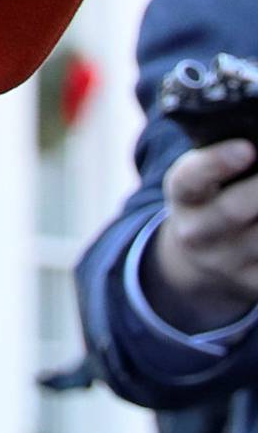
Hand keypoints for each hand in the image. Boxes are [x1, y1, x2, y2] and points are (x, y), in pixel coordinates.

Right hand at [146, 137, 257, 330]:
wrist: (201, 259)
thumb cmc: (210, 201)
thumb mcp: (201, 179)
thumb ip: (222, 164)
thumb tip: (256, 149)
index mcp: (182, 196)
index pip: (191, 179)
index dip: (217, 162)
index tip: (247, 148)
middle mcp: (196, 233)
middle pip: (232, 211)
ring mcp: (225, 263)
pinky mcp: (252, 284)